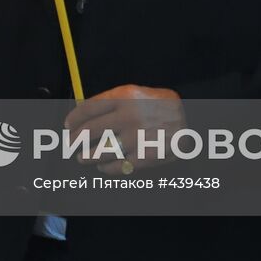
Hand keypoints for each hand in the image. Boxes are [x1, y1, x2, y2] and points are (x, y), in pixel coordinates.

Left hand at [64, 85, 185, 173]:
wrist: (191, 120)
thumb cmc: (160, 105)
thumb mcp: (137, 92)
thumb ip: (113, 100)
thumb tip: (83, 111)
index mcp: (124, 97)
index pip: (88, 108)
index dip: (74, 118)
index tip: (68, 125)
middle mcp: (128, 116)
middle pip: (89, 131)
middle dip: (75, 140)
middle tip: (70, 144)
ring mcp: (136, 138)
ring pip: (100, 151)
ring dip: (87, 157)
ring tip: (82, 157)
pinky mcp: (144, 157)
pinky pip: (117, 166)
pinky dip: (106, 168)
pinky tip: (103, 167)